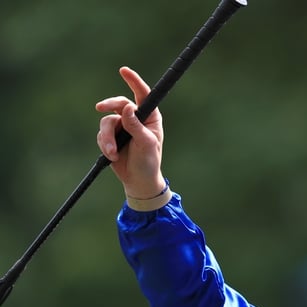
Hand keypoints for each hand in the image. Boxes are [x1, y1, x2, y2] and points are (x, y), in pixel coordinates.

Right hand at [96, 67, 165, 199]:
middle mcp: (135, 118)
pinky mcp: (111, 137)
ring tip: (113, 153)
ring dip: (108, 138)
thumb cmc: (149, 162)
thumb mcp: (146, 144)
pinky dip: (105, 145)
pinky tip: (112, 157)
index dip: (133, 81)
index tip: (123, 70)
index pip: (143, 95)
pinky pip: (101, 134)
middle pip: (118, 103)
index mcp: (150, 117)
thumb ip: (136, 126)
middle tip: (100, 108)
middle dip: (109, 105)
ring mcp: (122, 127)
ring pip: (106, 122)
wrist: (138, 180)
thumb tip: (127, 107)